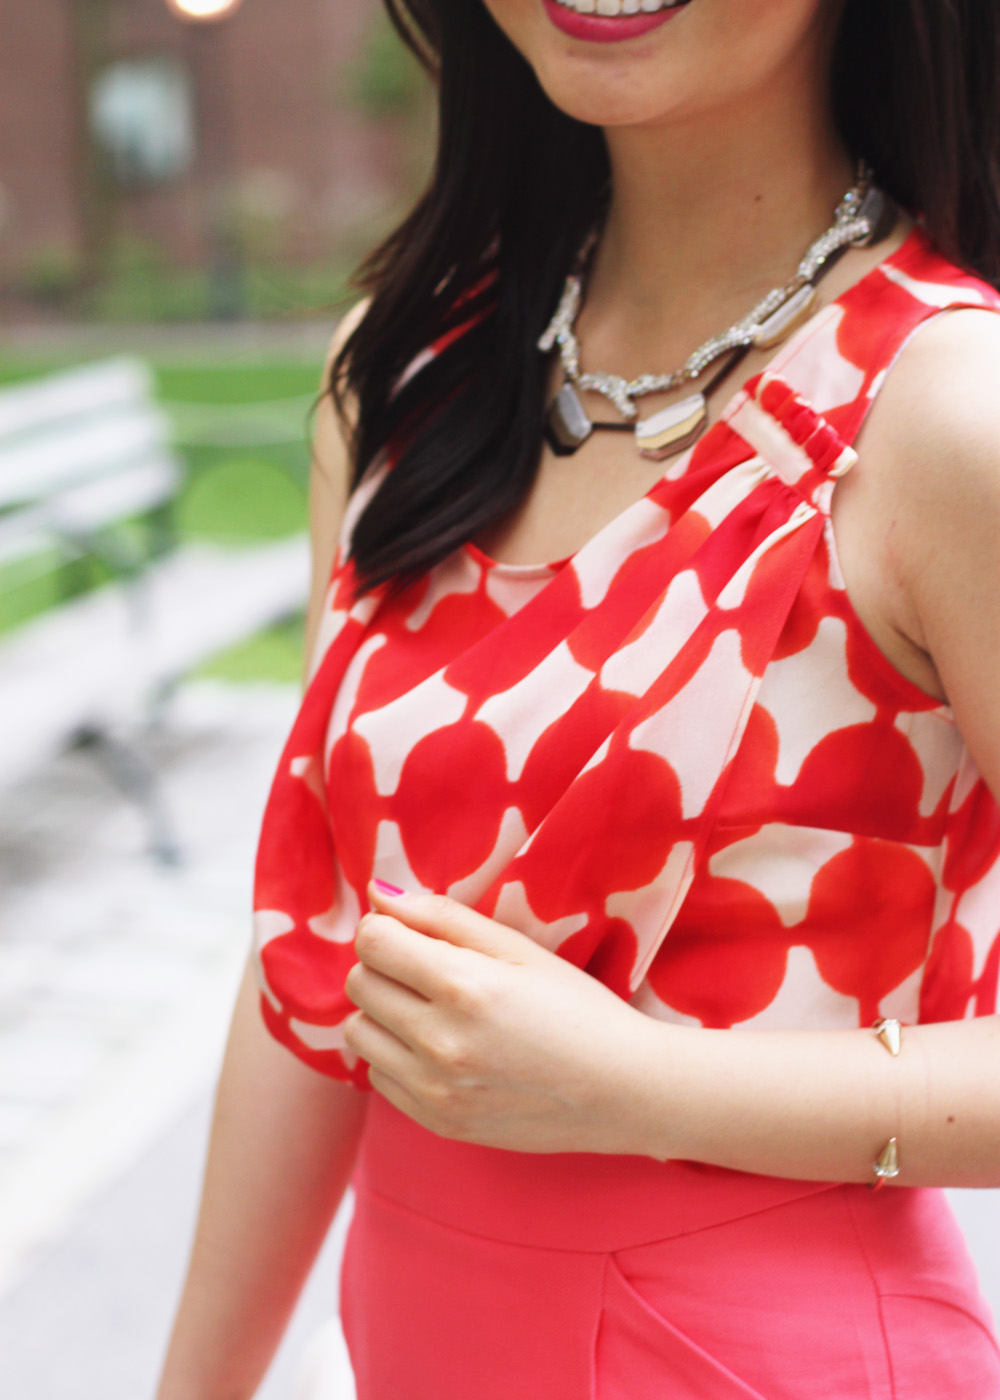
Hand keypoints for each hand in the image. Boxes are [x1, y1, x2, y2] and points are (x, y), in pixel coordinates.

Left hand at [343, 883, 668, 1154]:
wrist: (621, 1090)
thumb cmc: (576, 1008)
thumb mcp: (518, 949)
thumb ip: (443, 917)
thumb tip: (376, 894)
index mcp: (463, 986)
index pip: (372, 942)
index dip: (386, 928)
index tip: (413, 933)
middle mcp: (440, 1042)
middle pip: (360, 983)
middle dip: (385, 965)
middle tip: (428, 969)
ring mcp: (435, 1089)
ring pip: (358, 1032)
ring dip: (383, 1012)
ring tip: (431, 1009)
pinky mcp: (437, 1122)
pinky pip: (378, 1076)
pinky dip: (396, 1055)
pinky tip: (440, 1048)